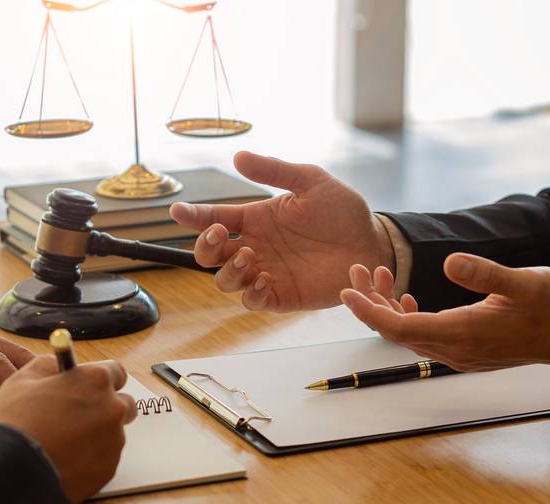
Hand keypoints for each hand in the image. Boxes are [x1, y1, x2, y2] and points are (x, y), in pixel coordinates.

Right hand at [0, 356, 136, 503]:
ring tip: (64, 442)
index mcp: (95, 381)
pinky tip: (66, 459)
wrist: (12, 471)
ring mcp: (113, 441)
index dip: (100, 379)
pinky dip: (91, 458)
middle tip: (79, 415)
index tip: (89, 385)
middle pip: (124, 404)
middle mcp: (112, 409)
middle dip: (106, 407)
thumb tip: (58, 366)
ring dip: (97, 434)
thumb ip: (48, 365)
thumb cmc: (15, 422)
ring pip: (113, 433)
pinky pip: (105, 458)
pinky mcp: (109, 469)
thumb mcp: (23, 380)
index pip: (116, 372)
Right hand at [170, 151, 392, 311]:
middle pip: (210, 255)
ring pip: (226, 281)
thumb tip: (238, 157)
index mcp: (256, 219)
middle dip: (205, 247)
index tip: (177, 211)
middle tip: (218, 236)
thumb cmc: (343, 212)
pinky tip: (262, 280)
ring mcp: (267, 273)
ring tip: (250, 256)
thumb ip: (274, 171)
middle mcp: (255, 247)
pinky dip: (251, 294)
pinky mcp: (282, 296)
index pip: (214, 218)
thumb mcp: (310, 181)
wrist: (372, 244)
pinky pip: (253, 301)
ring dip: (228, 271)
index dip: (193, 216)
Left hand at [339, 253, 549, 370]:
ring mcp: (459, 353)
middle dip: (370, 303)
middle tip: (355, 271)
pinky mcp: (464, 349)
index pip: (400, 327)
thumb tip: (450, 261)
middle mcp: (454, 350)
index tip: (345, 292)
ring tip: (375, 275)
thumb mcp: (524, 282)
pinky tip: (406, 296)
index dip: (369, 311)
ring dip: (387, 307)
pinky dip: (407, 315)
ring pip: (408, 334)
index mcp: (462, 333)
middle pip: (396, 331)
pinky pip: (424, 336)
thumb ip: (485, 274)